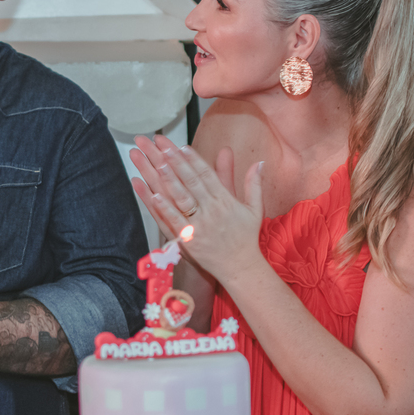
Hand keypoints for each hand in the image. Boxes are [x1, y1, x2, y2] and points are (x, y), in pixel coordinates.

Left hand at [129, 134, 264, 285]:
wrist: (240, 267)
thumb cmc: (245, 237)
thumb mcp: (254, 209)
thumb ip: (254, 184)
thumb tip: (260, 162)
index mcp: (226, 201)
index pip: (207, 175)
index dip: (194, 160)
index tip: (182, 147)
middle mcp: (213, 210)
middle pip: (192, 182)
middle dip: (177, 163)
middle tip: (163, 147)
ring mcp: (200, 225)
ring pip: (183, 199)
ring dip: (170, 180)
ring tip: (158, 164)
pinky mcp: (190, 240)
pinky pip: (175, 222)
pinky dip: (165, 208)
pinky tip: (154, 195)